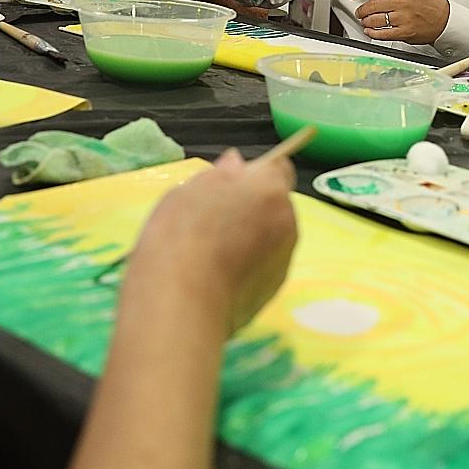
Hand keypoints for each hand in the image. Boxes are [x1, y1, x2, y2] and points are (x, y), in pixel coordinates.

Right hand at [126, 149, 297, 333]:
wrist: (182, 304)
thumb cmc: (181, 237)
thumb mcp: (188, 191)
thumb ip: (220, 174)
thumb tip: (236, 164)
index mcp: (269, 191)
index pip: (280, 168)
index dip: (258, 174)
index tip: (232, 184)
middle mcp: (287, 222)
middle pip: (276, 205)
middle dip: (253, 207)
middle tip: (213, 220)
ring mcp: (283, 259)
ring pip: (271, 237)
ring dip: (252, 237)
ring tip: (212, 253)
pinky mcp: (273, 291)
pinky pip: (263, 266)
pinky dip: (247, 266)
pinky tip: (216, 276)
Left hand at [347, 0, 450, 44]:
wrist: (444, 19)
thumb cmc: (428, 1)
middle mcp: (402, 2)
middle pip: (373, 5)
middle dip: (362, 10)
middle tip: (358, 11)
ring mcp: (403, 18)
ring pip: (376, 20)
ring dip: (366, 22)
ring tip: (364, 21)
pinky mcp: (405, 32)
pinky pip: (384, 34)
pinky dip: (373, 33)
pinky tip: (370, 31)